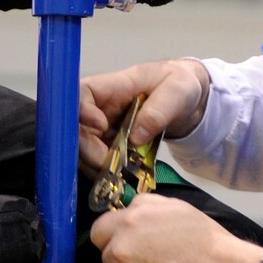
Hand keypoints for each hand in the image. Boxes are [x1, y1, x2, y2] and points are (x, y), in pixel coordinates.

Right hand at [79, 59, 210, 174]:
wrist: (186, 101)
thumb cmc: (179, 85)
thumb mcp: (177, 92)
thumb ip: (158, 111)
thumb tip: (135, 138)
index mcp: (112, 86)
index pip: (80, 93)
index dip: (81, 111)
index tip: (101, 127)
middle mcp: (99, 107)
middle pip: (75, 127)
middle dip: (87, 149)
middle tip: (109, 164)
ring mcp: (101, 127)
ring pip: (82, 147)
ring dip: (95, 164)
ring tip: (117, 175)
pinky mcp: (107, 144)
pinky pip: (96, 159)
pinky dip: (105, 170)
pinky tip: (120, 177)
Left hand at [90, 195, 262, 262]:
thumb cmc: (207, 242)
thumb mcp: (176, 207)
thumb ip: (143, 207)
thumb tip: (126, 213)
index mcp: (129, 223)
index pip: (99, 231)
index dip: (112, 237)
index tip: (124, 243)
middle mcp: (121, 251)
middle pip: (108, 258)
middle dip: (125, 260)